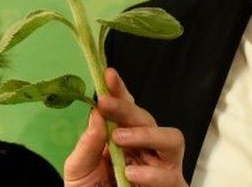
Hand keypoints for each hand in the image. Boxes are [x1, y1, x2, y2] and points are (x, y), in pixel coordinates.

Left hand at [64, 68, 186, 186]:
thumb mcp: (78, 170)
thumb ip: (87, 144)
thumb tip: (95, 114)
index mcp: (125, 138)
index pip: (127, 109)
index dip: (121, 90)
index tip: (108, 75)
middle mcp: (147, 149)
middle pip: (149, 118)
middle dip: (128, 108)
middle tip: (106, 104)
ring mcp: (163, 169)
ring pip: (173, 138)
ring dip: (147, 134)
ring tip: (120, 139)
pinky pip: (171, 176)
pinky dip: (152, 174)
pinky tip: (131, 174)